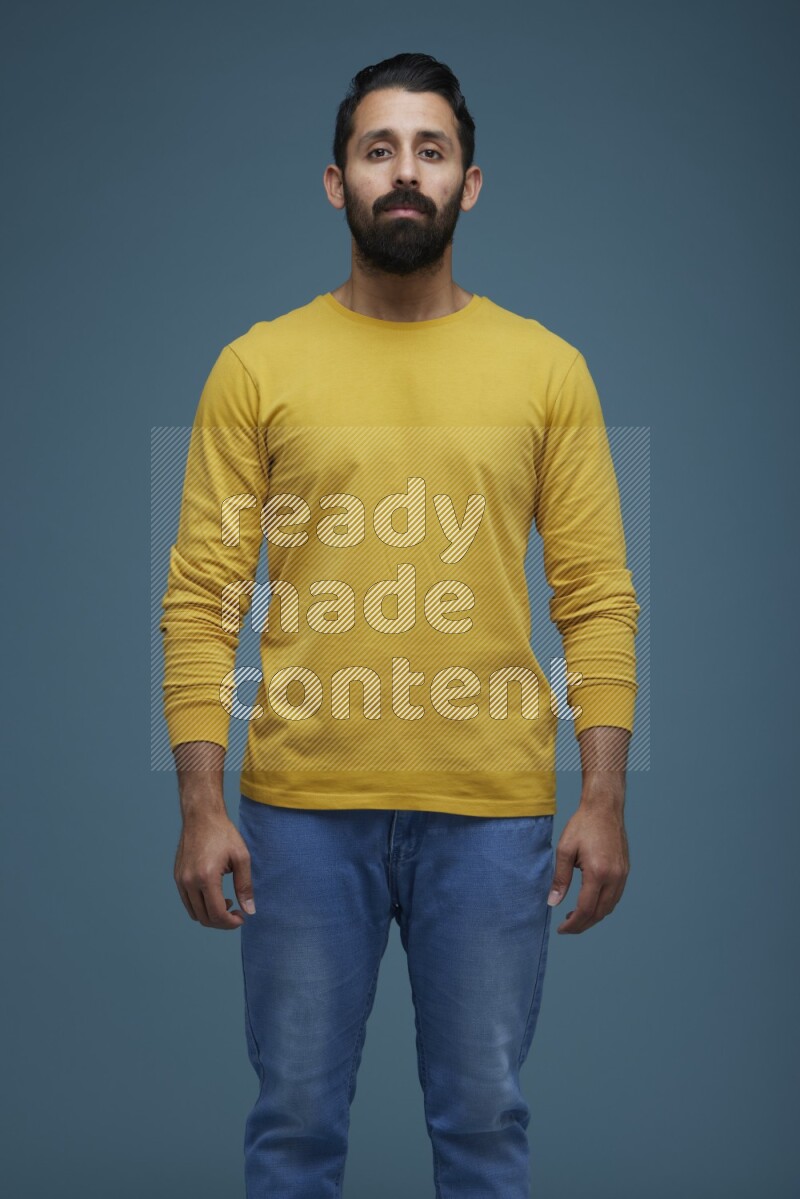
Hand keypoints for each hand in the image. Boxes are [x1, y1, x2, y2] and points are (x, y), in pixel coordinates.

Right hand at [174, 810, 255, 928]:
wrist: (201, 816)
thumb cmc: (223, 834)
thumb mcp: (241, 858)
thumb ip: (245, 887)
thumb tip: (249, 911)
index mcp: (206, 877)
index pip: (217, 914)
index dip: (231, 922)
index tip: (242, 917)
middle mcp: (189, 881)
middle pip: (204, 918)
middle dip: (222, 922)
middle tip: (237, 912)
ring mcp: (181, 880)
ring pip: (194, 913)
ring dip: (211, 915)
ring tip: (227, 903)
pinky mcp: (178, 877)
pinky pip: (188, 902)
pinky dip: (201, 906)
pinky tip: (215, 895)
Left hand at [546, 798, 629, 933]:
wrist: (604, 808)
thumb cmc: (583, 825)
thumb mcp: (565, 850)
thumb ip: (560, 878)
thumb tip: (553, 903)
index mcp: (598, 873)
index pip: (585, 909)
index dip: (573, 924)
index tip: (561, 929)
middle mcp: (614, 877)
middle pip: (599, 913)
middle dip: (582, 924)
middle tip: (566, 927)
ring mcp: (622, 875)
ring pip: (609, 907)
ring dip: (593, 916)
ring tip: (575, 916)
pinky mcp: (625, 871)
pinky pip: (615, 897)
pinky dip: (602, 906)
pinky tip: (589, 902)